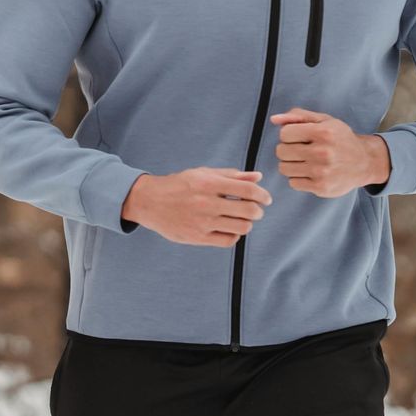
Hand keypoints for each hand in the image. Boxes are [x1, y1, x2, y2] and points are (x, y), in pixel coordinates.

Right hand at [121, 168, 269, 246]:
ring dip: (248, 223)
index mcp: (209, 183)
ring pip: (242, 228)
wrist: (149, 201)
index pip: (248, 191)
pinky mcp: (197, 237)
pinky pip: (228, 241)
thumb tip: (258, 177)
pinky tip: (229, 228)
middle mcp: (206, 203)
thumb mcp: (203, 174)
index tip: (266, 199)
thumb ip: (231, 175)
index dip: (263, 195)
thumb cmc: (179, 185)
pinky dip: (235, 235)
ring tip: (242, 219)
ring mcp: (202, 222)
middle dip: (258, 211)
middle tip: (255, 210)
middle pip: (249, 211)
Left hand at [270, 107, 389, 197]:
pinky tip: (311, 172)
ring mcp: (322, 172)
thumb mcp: (324, 121)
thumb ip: (298, 116)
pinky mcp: (321, 187)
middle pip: (281, 151)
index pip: (284, 134)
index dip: (289, 134)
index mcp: (323, 133)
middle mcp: (322, 152)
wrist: (364, 162)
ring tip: (305, 161)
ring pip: (284, 168)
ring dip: (291, 164)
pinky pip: (293, 183)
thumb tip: (274, 119)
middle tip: (302, 150)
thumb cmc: (340, 139)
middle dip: (288, 149)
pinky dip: (298, 178)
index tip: (300, 137)